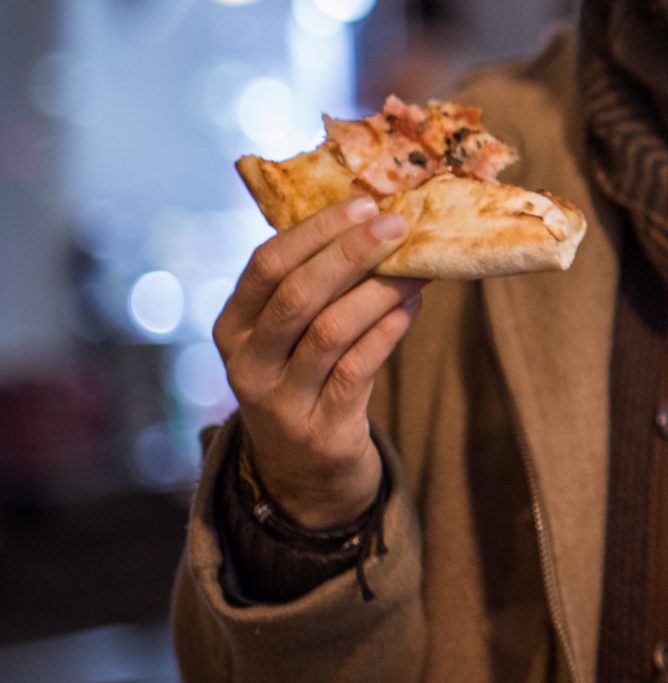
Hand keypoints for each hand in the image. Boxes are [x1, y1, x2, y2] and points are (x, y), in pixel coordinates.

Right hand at [213, 197, 423, 526]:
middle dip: (350, 253)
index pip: (265, 265)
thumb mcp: (290, 340)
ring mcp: (279, 402)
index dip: (315, 231)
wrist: (305, 479)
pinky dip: (388, 331)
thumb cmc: (307, 385)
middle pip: (296, 294)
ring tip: (419, 267)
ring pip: (330, 331)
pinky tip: (413, 306)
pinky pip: (357, 370)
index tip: (364, 204)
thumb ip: (315, 290)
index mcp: (232, 328)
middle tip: (398, 225)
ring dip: (380, 291)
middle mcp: (246, 364)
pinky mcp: (321, 431)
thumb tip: (376, 222)